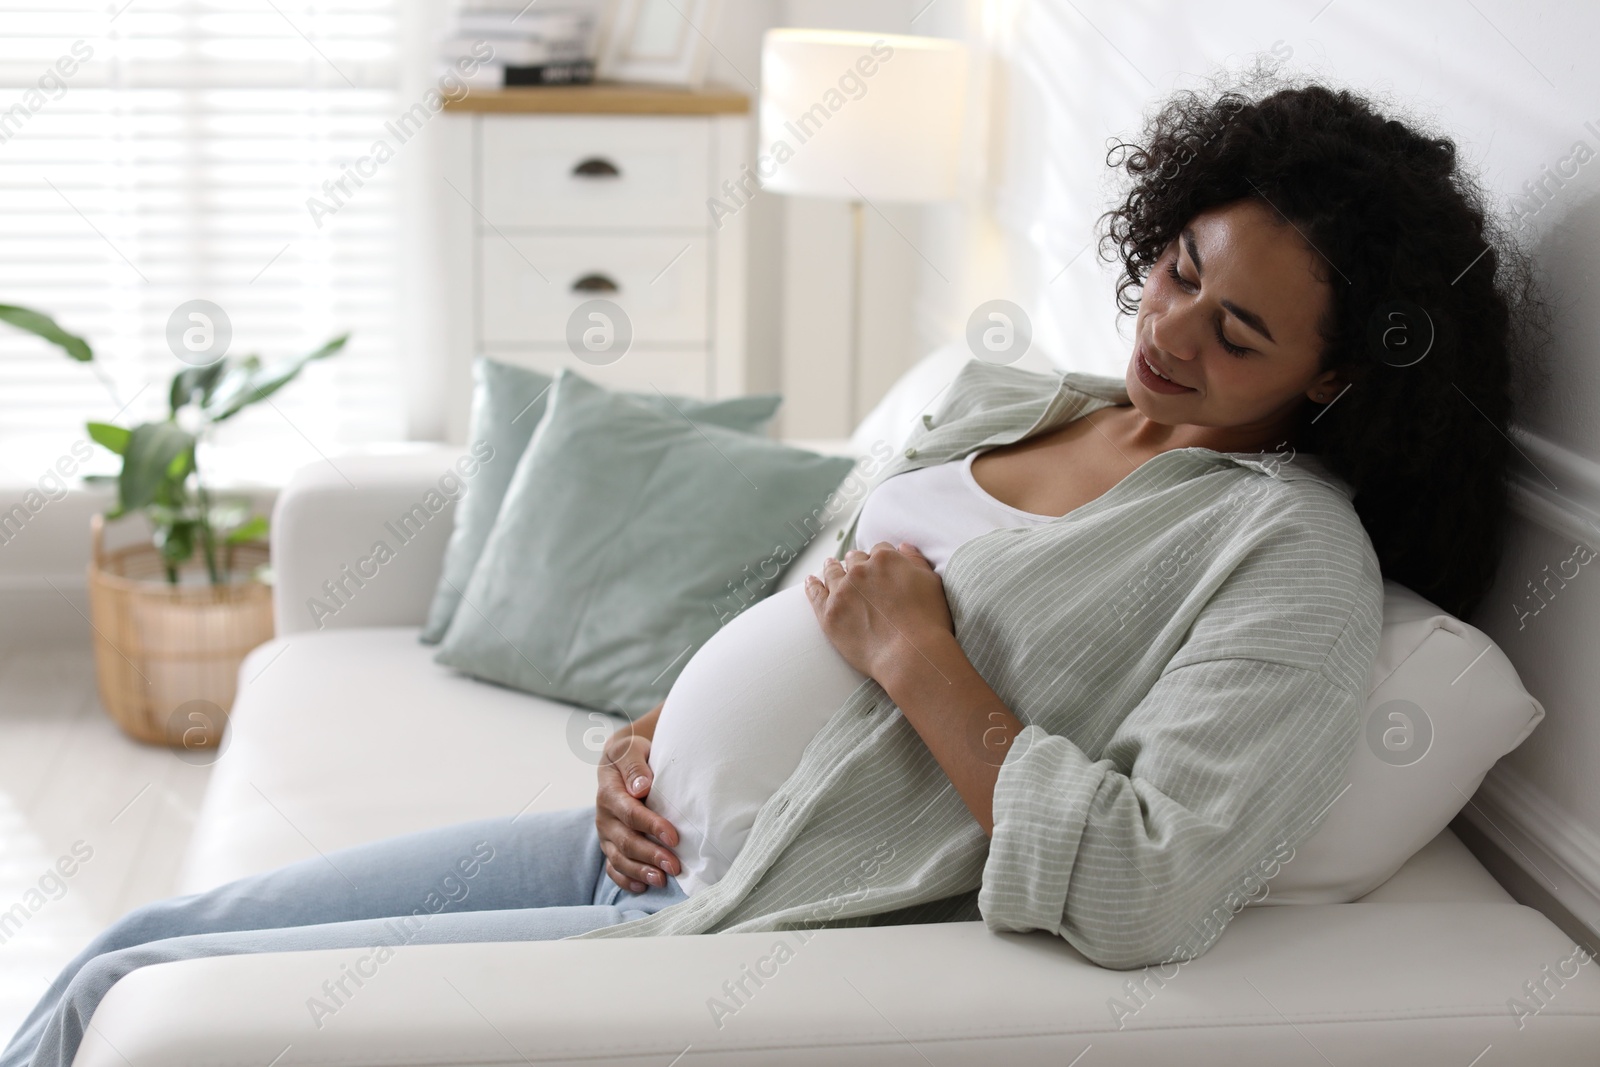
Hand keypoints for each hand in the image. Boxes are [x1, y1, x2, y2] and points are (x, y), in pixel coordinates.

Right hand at [596, 732, 680, 892]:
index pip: (630, 813)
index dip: (652, 826)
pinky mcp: (609, 845)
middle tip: (674, 866)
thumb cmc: (631, 755)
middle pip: (626, 841)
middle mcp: (604, 817)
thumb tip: (641, 787)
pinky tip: (643, 887)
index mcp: (609, 792)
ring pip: (619, 859)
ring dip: (640, 872)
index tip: (674, 837)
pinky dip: (626, 880)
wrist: (620, 761)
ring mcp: (606, 834)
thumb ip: (635, 765)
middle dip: (650, 856)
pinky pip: (613, 867)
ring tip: (661, 880)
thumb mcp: (631, 749)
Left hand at [803, 541, 954, 679]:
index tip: (880, 568)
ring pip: (833, 572)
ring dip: (832, 568)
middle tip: (857, 572)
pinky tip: (810, 581)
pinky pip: (815, 593)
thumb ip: (915, 560)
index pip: (879, 550)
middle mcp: (860, 570)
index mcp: (886, 559)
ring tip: (830, 566)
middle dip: (857, 563)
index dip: (880, 559)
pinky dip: (812, 585)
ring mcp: (842, 591)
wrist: (911, 655)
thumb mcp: (931, 583)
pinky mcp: (829, 613)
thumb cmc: (928, 621)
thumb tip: (903, 546)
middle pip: (854, 559)